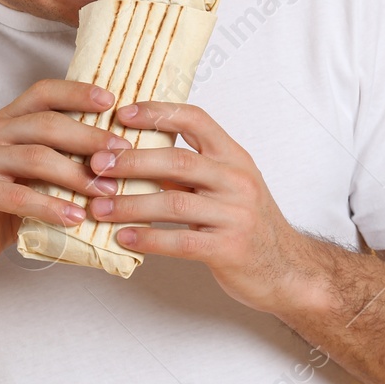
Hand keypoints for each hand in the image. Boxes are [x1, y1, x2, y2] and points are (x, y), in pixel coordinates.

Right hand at [0, 80, 130, 290]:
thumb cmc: (4, 209)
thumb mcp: (34, 176)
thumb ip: (59, 157)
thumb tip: (115, 152)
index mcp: (4, 122)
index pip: (42, 93)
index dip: (76, 93)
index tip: (110, 101)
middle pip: (44, 124)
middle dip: (88, 137)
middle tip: (122, 154)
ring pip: (36, 158)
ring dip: (77, 175)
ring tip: (106, 191)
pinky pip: (20, 196)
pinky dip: (52, 207)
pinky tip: (76, 218)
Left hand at [85, 101, 320, 313]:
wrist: (289, 270)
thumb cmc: (246, 224)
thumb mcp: (223, 187)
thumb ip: (184, 170)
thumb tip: (127, 154)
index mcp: (233, 157)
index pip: (195, 119)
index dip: (156, 113)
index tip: (120, 115)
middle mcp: (237, 180)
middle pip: (177, 160)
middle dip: (131, 161)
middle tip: (95, 166)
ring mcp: (236, 215)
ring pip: (174, 203)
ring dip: (130, 204)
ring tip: (97, 207)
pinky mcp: (230, 249)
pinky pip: (181, 241)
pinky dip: (148, 239)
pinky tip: (123, 237)